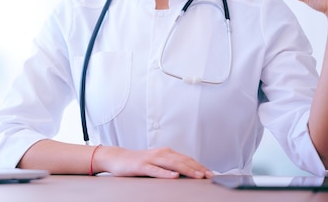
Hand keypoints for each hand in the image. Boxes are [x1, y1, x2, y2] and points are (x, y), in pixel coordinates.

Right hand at [95, 146, 213, 178]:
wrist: (117, 157)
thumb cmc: (138, 162)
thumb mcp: (157, 162)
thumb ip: (170, 165)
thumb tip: (186, 173)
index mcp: (166, 152)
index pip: (186, 159)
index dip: (199, 165)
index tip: (210, 173)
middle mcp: (160, 153)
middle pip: (182, 160)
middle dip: (197, 168)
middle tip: (209, 175)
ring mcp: (151, 159)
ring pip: (172, 164)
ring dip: (186, 170)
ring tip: (197, 176)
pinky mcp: (142, 166)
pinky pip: (155, 170)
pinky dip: (166, 173)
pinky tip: (174, 176)